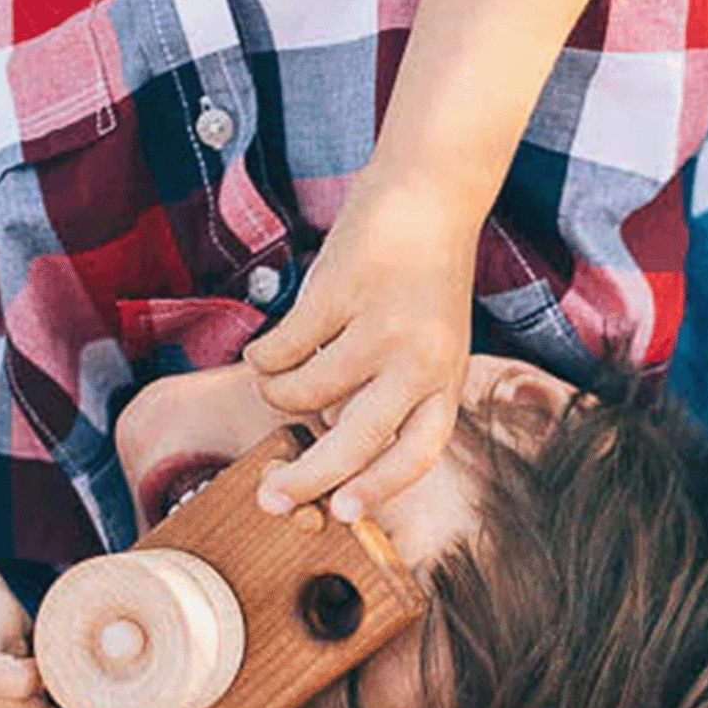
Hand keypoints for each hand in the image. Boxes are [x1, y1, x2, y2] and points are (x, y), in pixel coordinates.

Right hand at [243, 169, 477, 523]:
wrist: (430, 194)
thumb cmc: (420, 283)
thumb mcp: (428, 348)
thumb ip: (391, 398)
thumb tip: (328, 455)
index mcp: (445, 382)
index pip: (417, 454)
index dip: (377, 487)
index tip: (341, 513)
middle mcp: (420, 360)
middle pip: (359, 439)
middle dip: (308, 477)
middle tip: (269, 498)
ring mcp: (382, 323)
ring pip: (307, 391)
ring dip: (276, 394)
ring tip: (273, 381)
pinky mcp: (342, 288)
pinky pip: (283, 347)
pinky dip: (263, 357)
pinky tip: (262, 353)